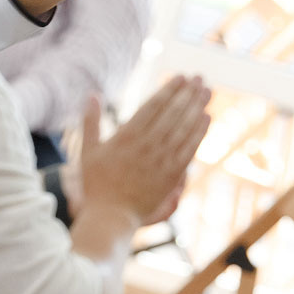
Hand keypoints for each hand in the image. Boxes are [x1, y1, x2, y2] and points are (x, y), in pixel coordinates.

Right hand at [74, 76, 211, 228]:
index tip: (181, 77)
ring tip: (207, 91)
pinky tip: (207, 118)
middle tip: (199, 78)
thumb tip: (92, 95)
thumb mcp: (87, 151)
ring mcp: (162, 160)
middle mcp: (147, 146)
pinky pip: (190, 148)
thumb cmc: (96, 184)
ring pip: (185, 128)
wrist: (111, 216)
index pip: (153, 106)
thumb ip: (90, 122)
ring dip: (197, 107)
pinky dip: (200, 131)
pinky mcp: (172, 174)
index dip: (169, 90)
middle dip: (188, 93)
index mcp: (126, 137)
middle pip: (173, 113)